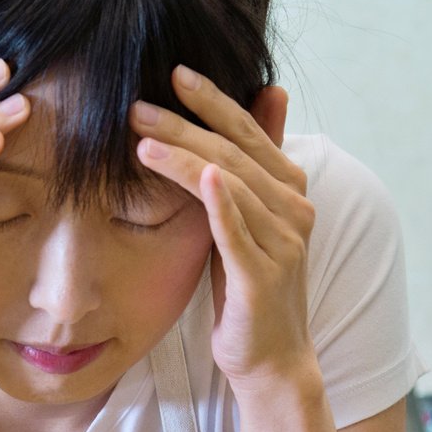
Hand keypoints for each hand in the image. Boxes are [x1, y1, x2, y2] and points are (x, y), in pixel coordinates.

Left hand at [130, 66, 319, 399]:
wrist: (271, 358)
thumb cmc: (248, 286)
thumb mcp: (246, 220)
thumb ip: (251, 163)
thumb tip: (268, 92)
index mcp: (288, 190)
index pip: (248, 133)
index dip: (214, 101)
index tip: (175, 72)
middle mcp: (293, 209)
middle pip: (233, 153)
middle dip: (185, 124)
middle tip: (138, 105)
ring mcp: (283, 242)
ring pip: (230, 184)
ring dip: (185, 156)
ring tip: (141, 137)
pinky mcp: (264, 276)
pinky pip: (238, 232)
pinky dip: (222, 202)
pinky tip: (200, 176)